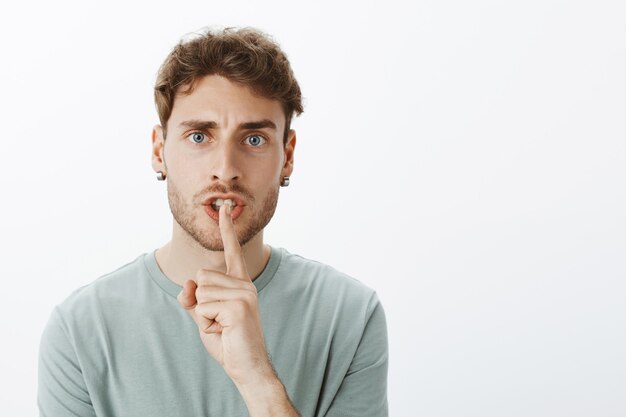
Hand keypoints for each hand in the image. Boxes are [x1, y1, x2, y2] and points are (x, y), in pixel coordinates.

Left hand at [177, 203, 273, 385]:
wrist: (247, 367)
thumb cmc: (228, 342)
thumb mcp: (204, 318)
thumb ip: (193, 298)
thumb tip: (188, 283)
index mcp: (240, 283)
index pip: (232, 252)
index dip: (227, 229)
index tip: (225, 207)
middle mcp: (245, 284)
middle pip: (201, 276)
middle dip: (199, 302)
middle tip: (218, 321)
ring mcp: (244, 294)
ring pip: (200, 291)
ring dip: (203, 314)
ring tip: (222, 326)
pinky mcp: (239, 306)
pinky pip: (203, 306)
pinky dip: (206, 323)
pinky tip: (225, 331)